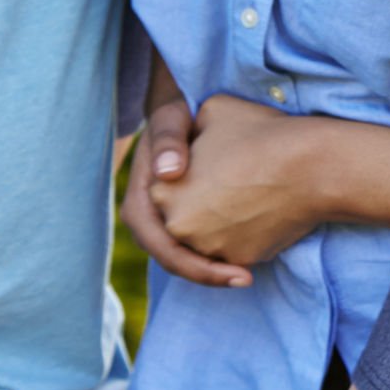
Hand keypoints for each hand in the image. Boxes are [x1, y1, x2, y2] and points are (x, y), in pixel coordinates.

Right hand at [121, 83, 251, 287]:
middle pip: (171, 258)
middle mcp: (151, 216)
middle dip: (204, 273)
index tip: (228, 268)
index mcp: (141, 198)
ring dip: (212, 271)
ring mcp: (167, 221)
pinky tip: (247, 262)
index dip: (189, 260)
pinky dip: (218, 258)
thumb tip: (168, 173)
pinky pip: (197, 248)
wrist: (189, 111)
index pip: (157, 239)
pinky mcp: (186, 221)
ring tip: (247, 275)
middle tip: (243, 278)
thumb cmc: (181, 113)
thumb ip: (170, 138)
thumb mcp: (173, 117)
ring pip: (184, 258)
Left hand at [151, 94, 326, 266]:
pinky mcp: (240, 259)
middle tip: (231, 181)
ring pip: (207, 239)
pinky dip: (245, 236)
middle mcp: (178, 225)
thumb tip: (178, 143)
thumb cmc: (263, 132)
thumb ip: (182, 130)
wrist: (313, 165)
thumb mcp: (211, 110)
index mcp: (161, 191)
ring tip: (249, 194)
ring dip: (221, 223)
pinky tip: (263, 211)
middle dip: (203, 202)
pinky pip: (235, 251)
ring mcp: (210, 246)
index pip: (166, 188)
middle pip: (184, 216)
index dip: (190, 173)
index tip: (213, 163)